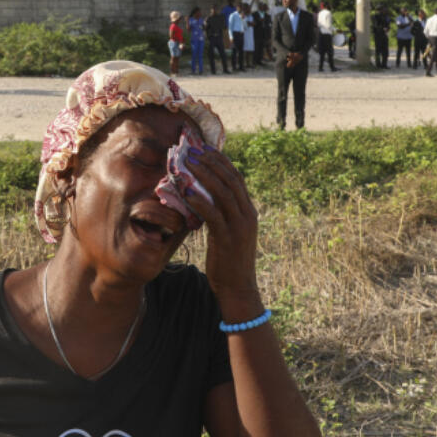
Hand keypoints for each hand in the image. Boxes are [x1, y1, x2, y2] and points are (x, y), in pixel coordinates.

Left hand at [182, 146, 260, 308]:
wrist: (238, 287)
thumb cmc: (228, 260)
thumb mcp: (227, 232)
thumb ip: (220, 213)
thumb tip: (200, 195)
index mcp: (248, 211)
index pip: (236, 178)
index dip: (221, 162)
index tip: (204, 149)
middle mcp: (247, 214)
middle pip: (230, 180)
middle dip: (211, 163)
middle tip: (193, 151)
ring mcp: (239, 226)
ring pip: (223, 193)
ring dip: (204, 176)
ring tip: (187, 164)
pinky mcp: (228, 238)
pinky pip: (214, 214)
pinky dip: (200, 201)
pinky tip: (187, 192)